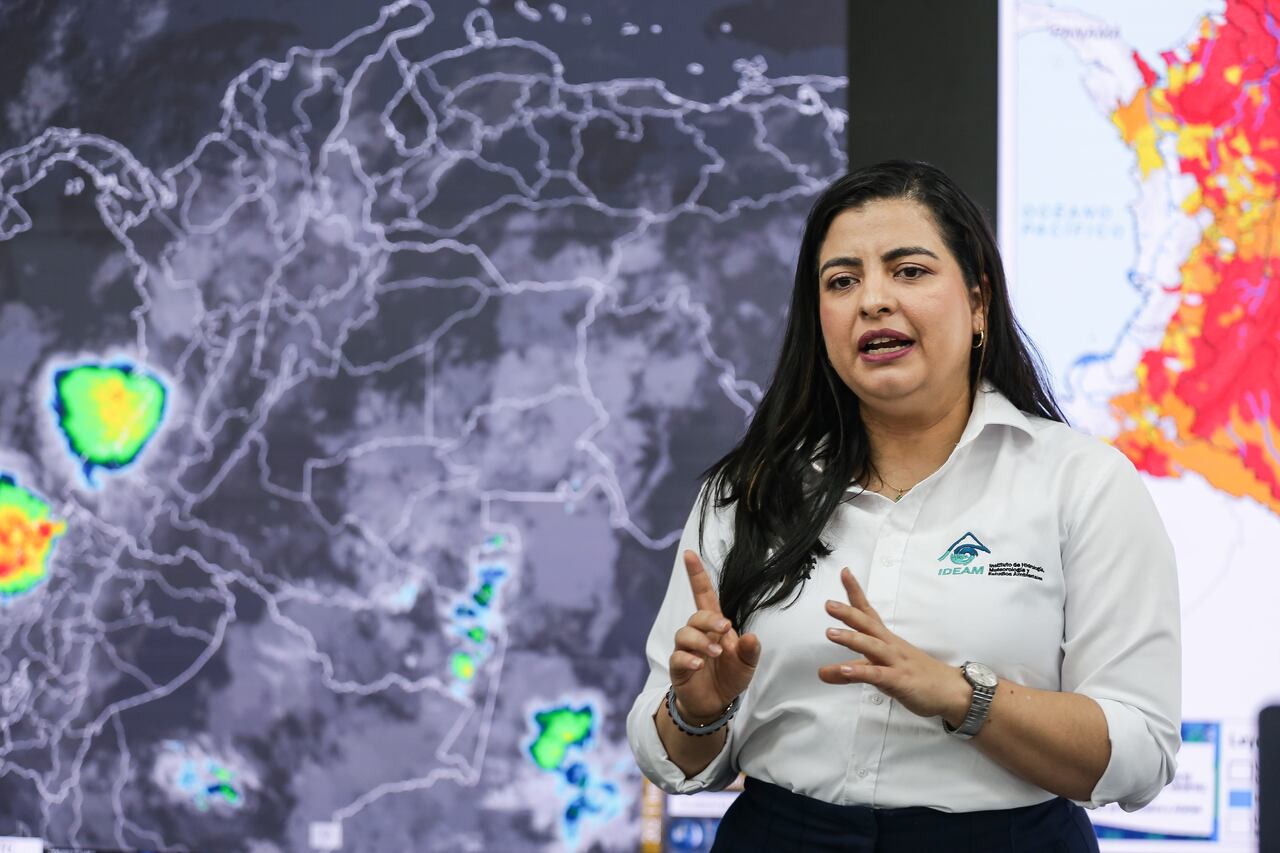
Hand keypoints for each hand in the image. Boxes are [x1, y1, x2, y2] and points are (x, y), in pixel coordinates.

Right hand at [669, 550, 761, 720]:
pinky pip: (678, 657)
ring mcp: (686, 650)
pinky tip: (699, 665)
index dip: (696, 575)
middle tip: (724, 629)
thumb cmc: (730, 677)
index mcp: (715, 626)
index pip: (704, 595)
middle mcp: (698, 634)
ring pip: (684, 634)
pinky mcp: (678, 668)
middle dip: (708, 620)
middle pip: (696, 616)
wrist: (715, 704)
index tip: (689, 554)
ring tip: (715, 653)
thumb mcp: (747, 664)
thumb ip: (750, 650)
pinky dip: (688, 659)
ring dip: (700, 641)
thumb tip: (751, 636)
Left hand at [818, 567, 970, 723]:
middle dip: (848, 613)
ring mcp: (896, 662)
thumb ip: (851, 670)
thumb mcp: (880, 672)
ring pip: (872, 647)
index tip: (844, 572)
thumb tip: (822, 672)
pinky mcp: (899, 680)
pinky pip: (878, 675)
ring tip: (830, 633)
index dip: (856, 593)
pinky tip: (846, 670)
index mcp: (887, 639)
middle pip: (868, 625)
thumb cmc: (917, 676)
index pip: (869, 612)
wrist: (952, 691)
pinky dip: (861, 672)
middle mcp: (890, 646)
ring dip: (851, 639)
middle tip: (829, 604)